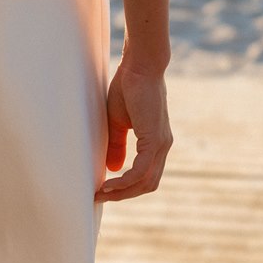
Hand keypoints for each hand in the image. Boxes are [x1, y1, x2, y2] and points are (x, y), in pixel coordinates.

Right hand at [97, 57, 171, 201]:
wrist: (139, 66)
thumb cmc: (128, 88)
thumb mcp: (118, 122)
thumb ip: (117, 145)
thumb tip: (113, 169)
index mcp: (156, 142)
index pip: (145, 175)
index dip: (125, 187)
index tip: (103, 190)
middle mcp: (163, 146)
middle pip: (147, 184)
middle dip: (123, 195)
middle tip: (99, 196)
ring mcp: (161, 144)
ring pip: (145, 182)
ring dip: (122, 192)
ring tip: (101, 193)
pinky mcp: (154, 140)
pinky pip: (141, 171)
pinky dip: (124, 182)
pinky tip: (108, 184)